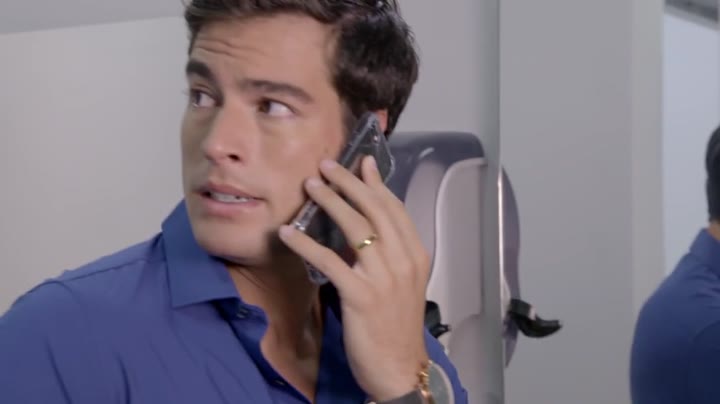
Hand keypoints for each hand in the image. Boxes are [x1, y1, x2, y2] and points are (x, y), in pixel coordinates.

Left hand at [278, 156, 430, 400]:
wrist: (399, 367)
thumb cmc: (397, 326)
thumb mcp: (402, 284)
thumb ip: (389, 255)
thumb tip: (366, 228)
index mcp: (416, 255)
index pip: (394, 209)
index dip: (376, 183)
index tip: (362, 162)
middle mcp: (403, 261)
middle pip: (375, 210)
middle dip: (349, 183)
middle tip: (326, 165)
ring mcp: (383, 277)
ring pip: (356, 227)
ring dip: (330, 202)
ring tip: (310, 185)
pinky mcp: (360, 296)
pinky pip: (329, 262)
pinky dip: (306, 244)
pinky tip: (288, 232)